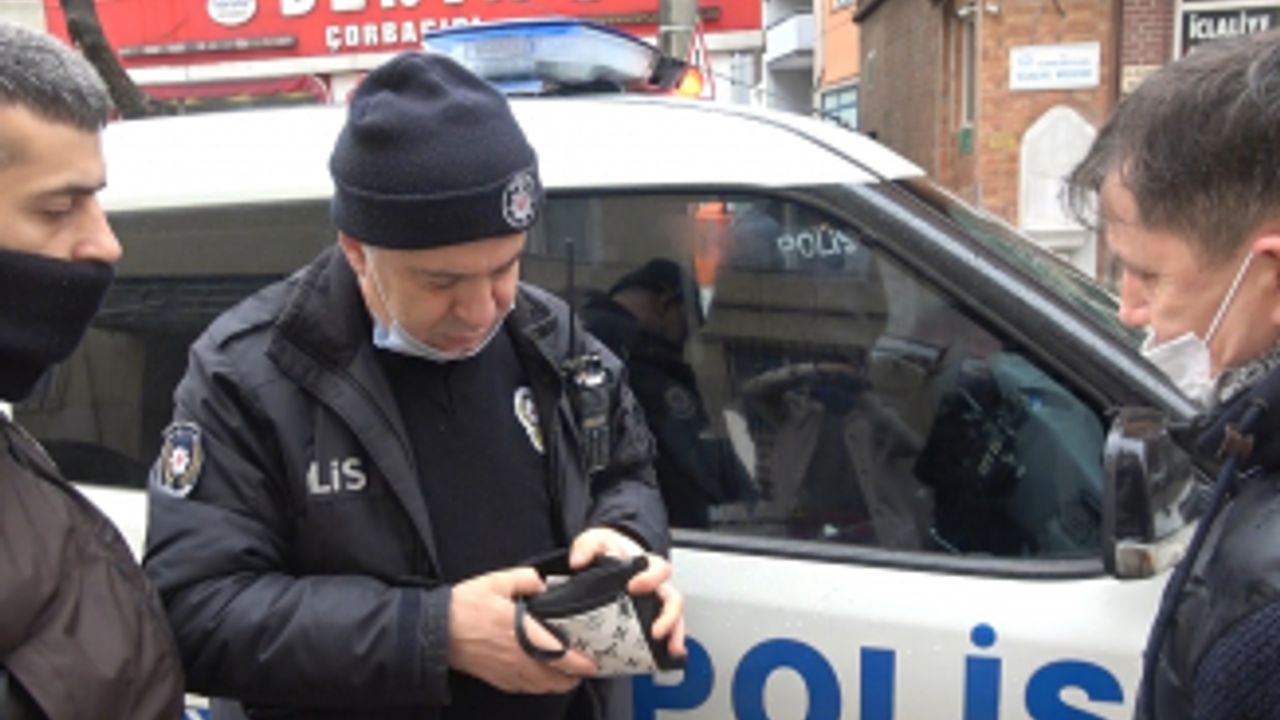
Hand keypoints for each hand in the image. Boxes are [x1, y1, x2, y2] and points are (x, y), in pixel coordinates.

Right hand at [447, 567, 597, 692]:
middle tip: (586, 664)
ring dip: (560, 682)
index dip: (582, 663)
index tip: (595, 661)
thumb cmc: (466, 606)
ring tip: (569, 671)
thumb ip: (525, 579)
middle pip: (557, 679)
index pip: (561, 656)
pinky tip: (544, 675)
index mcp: (522, 633)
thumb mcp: (496, 581)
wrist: (438, 631)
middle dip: (576, 675)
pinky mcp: (499, 680)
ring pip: (544, 687)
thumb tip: (543, 584)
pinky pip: (528, 689)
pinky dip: (542, 686)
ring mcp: (509, 672)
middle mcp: (519, 658)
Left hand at [569, 527, 687, 660]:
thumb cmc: (608, 550)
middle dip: (669, 617)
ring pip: (674, 619)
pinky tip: (665, 657)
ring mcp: (655, 603)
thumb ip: (587, 546)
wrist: (607, 558)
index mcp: (646, 565)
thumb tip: (578, 561)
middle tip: (655, 631)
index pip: (659, 569)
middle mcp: (656, 585)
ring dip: (674, 636)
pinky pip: (664, 632)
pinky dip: (667, 645)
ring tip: (671, 650)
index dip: (651, 578)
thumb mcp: (596, 541)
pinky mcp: (648, 618)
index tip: (634, 586)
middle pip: (673, 600)